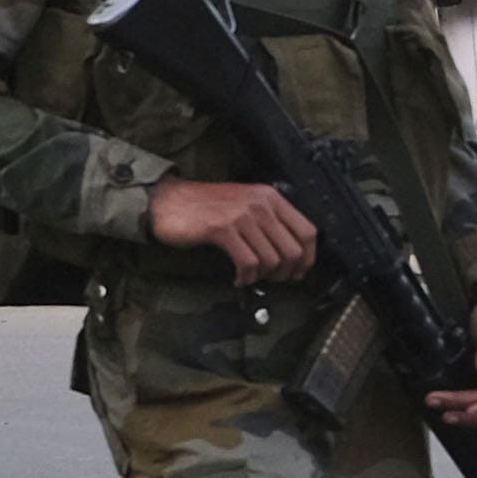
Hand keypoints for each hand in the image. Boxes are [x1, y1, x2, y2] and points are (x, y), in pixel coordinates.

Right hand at [150, 178, 318, 281]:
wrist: (168, 201)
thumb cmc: (206, 206)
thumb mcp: (246, 204)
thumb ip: (269, 221)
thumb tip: (291, 253)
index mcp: (271, 197)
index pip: (308, 231)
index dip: (308, 258)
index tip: (298, 272)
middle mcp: (261, 204)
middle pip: (294, 250)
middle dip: (286, 273)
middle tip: (272, 280)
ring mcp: (242, 216)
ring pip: (272, 260)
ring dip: (263, 277)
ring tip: (251, 278)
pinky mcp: (223, 230)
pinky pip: (248, 263)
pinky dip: (246, 278)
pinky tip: (238, 279)